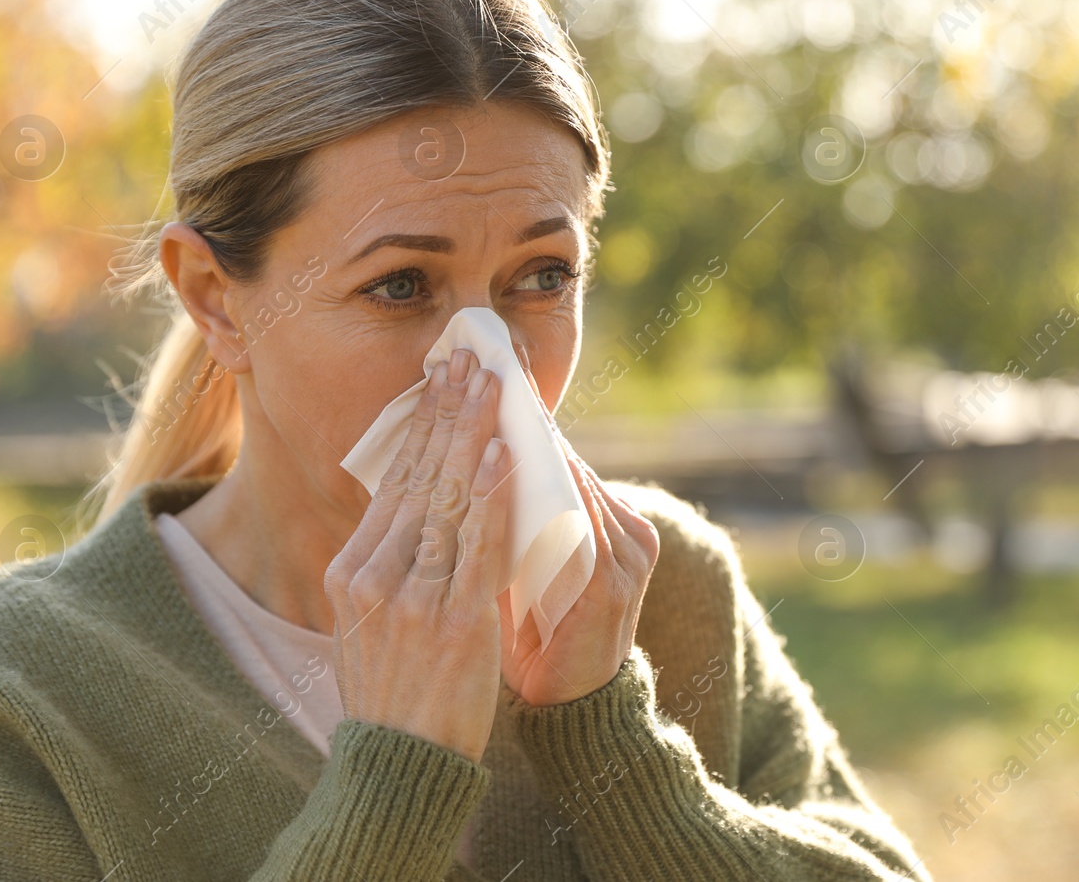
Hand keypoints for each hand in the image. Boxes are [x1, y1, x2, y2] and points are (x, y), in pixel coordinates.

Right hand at [323, 348, 513, 761]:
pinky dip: (490, 496)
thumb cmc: (395, 692)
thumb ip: (387, 567)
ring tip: (493, 385)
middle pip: (417, 476)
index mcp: (353, 571)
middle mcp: (375, 575)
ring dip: (472, 434)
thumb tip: (415, 511)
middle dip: (446, 412)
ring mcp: (412, 596)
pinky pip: (475, 545)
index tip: (441, 381)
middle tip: (470, 359)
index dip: (421, 426)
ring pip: (447, 498)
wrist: (398, 764)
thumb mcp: (368, 621)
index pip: (393, 482)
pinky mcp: (453, 620)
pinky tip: (503, 454)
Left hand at [499, 355, 659, 706]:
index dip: (512, 417)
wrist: (572, 711)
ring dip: (527, 443)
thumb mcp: (523, 567)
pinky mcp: (612, 586)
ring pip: (571, 484)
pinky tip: (507, 466)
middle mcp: (625, 531)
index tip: (471, 376)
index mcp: (607, 521)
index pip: (557, 457)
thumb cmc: (537, 636)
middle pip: (566, 460)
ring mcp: (624, 556)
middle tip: (475, 367)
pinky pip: (574, 528)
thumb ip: (507, 521)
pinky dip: (540, 496)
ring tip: (485, 403)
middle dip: (515, 415)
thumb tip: (454, 466)